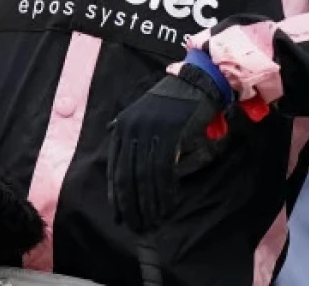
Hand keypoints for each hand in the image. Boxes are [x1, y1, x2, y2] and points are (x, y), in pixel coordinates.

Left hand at [107, 64, 227, 232]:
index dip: (116, 195)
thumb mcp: (143, 109)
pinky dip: (165, 191)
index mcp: (123, 126)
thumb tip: (110, 132)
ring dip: (150, 202)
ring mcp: (151, 130)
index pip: (115, 167)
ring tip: (153, 221)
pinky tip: (168, 205)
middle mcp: (132, 128)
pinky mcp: (170, 133)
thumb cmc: (171, 100)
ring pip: (146, 176)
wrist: (197, 82)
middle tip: (137, 225)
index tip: (119, 216)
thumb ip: (126, 124)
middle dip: (131, 204)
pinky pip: (164, 169)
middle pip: (128, 175)